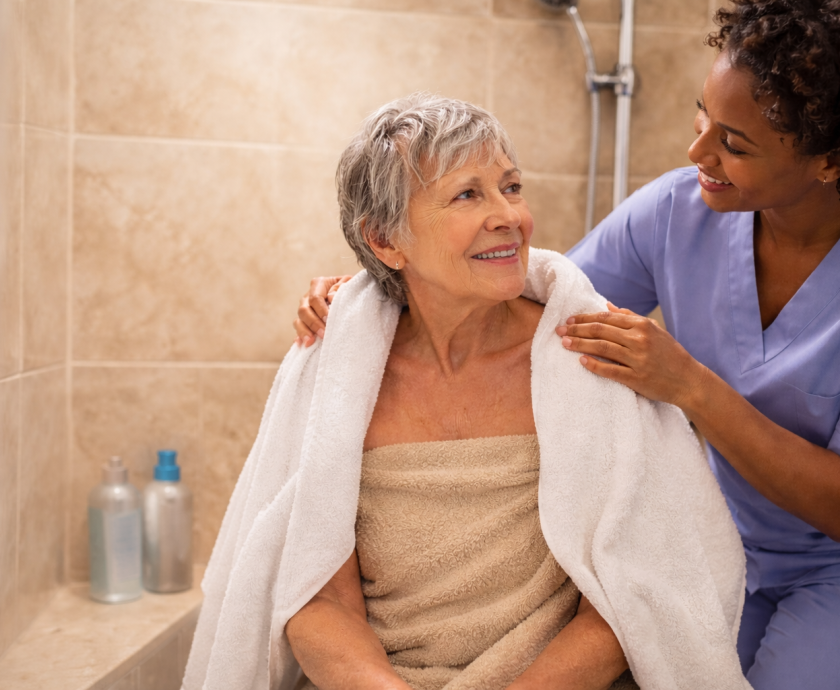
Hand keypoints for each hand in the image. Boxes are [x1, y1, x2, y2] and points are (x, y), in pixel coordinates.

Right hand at [293, 275, 353, 346]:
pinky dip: (299, 336)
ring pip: (298, 320)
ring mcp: (305, 309)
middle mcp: (308, 296)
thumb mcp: (348, 283)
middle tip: (324, 334)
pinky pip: (298, 329)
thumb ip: (341, 287)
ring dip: (304, 332)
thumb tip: (331, 297)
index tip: (328, 319)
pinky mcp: (305, 321)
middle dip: (313, 323)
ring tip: (311, 342)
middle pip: (304, 310)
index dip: (321, 310)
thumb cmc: (349, 288)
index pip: (315, 298)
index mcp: (318, 284)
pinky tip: (301, 344)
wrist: (349, 295)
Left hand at [555, 303, 708, 408]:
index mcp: (642, 325)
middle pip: (600, 331)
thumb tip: (607, 305)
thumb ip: (630, 317)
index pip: (606, 318)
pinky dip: (594, 364)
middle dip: (577, 330)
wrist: (688, 380)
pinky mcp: (637, 378)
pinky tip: (581, 361)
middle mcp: (639, 340)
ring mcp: (638, 359)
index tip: (569, 320)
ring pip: (602, 348)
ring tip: (565, 343)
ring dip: (580, 345)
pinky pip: (610, 370)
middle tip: (560, 330)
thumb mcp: (654, 330)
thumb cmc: (669, 354)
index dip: (585, 318)